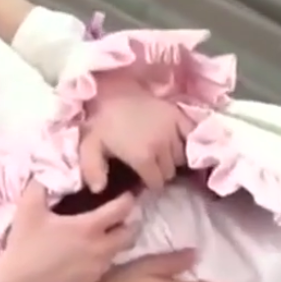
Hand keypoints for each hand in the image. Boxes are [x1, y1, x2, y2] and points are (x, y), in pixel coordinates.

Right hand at [0, 181, 137, 281]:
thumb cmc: (24, 243)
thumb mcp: (28, 207)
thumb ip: (42, 184)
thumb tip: (51, 170)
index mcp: (88, 227)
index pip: (122, 210)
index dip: (127, 199)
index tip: (126, 193)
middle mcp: (100, 248)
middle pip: (131, 233)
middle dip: (130, 222)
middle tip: (120, 214)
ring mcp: (98, 268)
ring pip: (121, 251)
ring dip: (118, 240)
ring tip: (107, 232)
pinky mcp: (91, 281)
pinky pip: (107, 265)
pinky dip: (105, 256)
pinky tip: (90, 251)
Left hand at [80, 73, 194, 191]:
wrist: (113, 91)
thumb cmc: (101, 122)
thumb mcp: (89, 147)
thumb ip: (92, 171)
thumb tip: (100, 190)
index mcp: (142, 157)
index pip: (156, 182)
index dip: (149, 183)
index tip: (143, 177)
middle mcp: (161, 146)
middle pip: (169, 171)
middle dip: (160, 171)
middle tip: (151, 164)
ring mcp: (172, 130)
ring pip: (181, 157)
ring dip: (172, 158)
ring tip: (161, 153)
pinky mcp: (178, 116)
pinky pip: (191, 137)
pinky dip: (186, 142)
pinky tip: (176, 143)